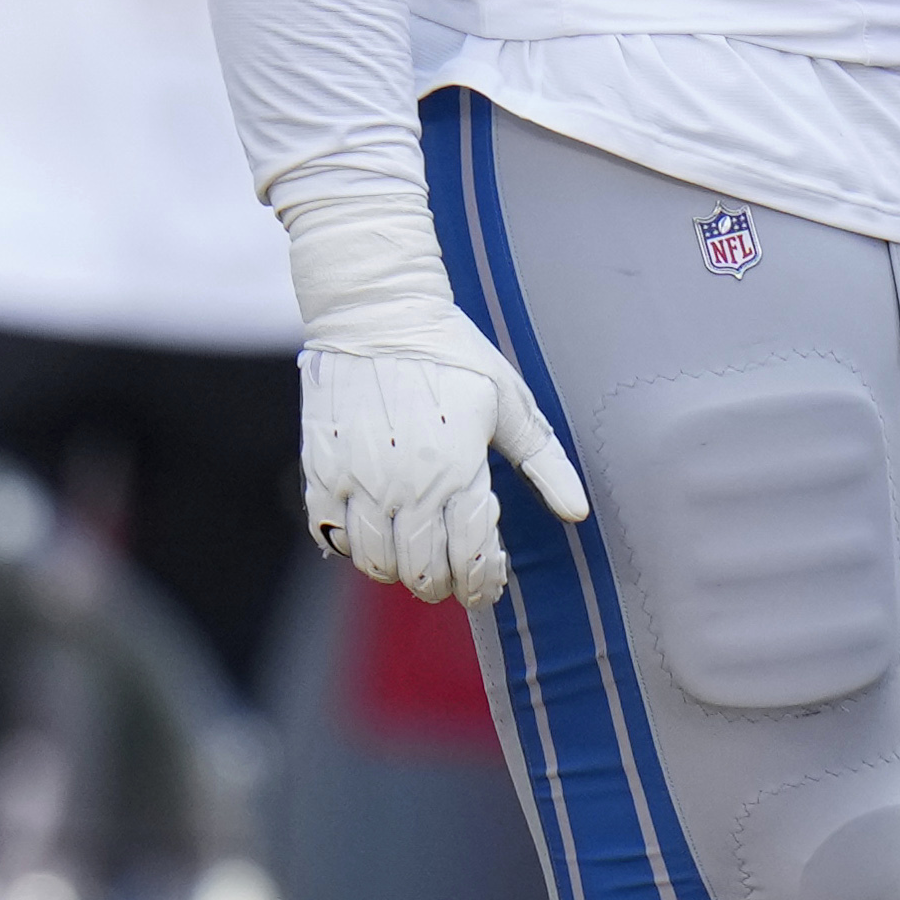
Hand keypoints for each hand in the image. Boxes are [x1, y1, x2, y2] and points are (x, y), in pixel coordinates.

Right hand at [298, 302, 583, 608]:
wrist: (376, 314)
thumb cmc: (452, 354)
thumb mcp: (510, 403)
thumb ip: (544, 463)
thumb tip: (577, 511)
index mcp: (458, 470)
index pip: (471, 558)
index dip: (482, 582)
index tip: (487, 583)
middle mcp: (406, 484)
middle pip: (422, 572)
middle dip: (444, 585)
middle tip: (451, 578)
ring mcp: (358, 480)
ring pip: (375, 563)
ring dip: (398, 572)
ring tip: (413, 557)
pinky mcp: (322, 469)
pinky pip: (328, 535)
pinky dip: (350, 547)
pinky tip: (372, 533)